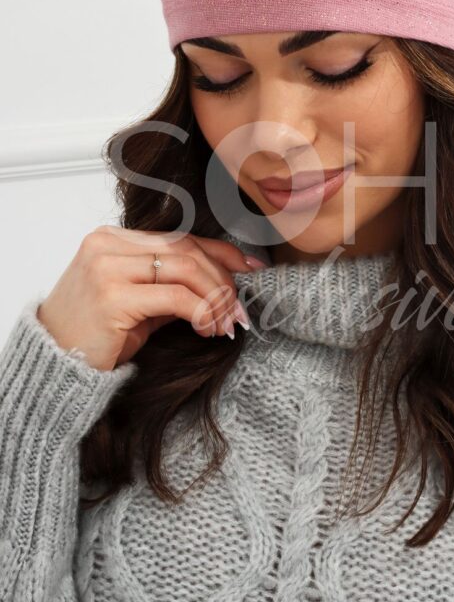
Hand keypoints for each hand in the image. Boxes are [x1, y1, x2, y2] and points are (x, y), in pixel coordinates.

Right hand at [36, 225, 259, 371]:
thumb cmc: (95, 335)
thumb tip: (224, 282)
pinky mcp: (112, 297)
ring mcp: (107, 268)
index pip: (180, 237)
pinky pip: (175, 297)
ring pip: (185, 269)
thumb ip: (173, 285)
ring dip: (216, 296)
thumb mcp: (139, 302)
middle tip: (239, 310)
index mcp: (112, 238)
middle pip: (187, 250)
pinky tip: (208, 328)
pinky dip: (201, 311)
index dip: (222, 252)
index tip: (251, 269)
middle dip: (223, 279)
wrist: (54, 363)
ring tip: (227, 323)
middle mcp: (108, 245)